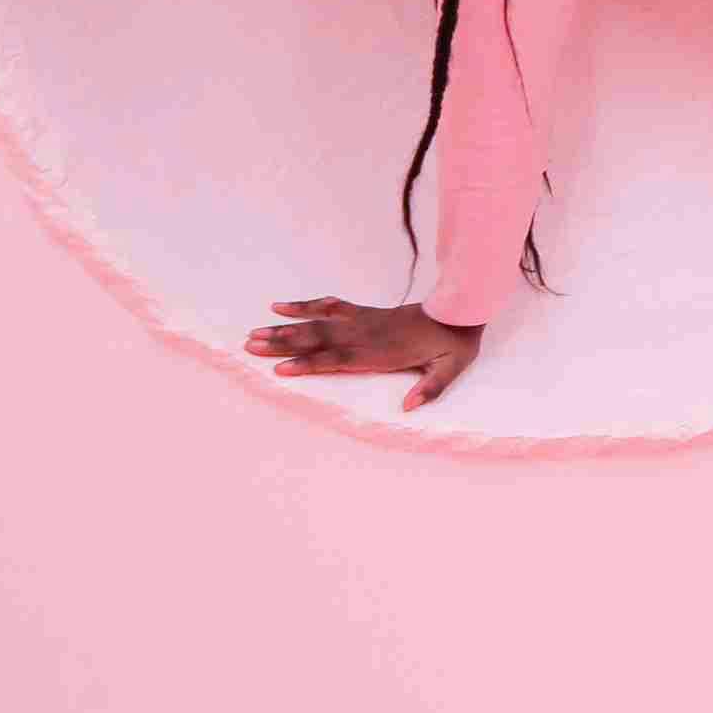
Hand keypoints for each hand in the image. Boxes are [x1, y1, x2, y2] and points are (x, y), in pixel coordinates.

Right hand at [247, 298, 482, 411]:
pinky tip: (281, 306)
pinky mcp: (363, 312)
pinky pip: (330, 306)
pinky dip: (306, 305)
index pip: (338, 359)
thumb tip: (410, 407)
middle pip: (318, 339)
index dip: (310, 364)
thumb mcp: (450, 368)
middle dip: (284, 344)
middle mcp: (365, 335)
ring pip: (318, 323)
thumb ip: (430, 388)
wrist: (460, 310)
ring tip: (255, 332)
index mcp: (381, 352)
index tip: (281, 368)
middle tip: (251, 346)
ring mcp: (362, 321)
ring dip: (285, 327)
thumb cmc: (453, 344)